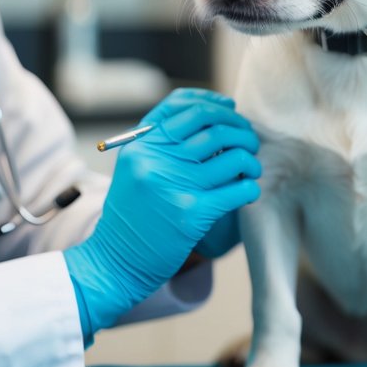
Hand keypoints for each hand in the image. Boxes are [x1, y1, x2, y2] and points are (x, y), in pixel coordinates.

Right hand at [65, 89, 260, 337]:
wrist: (115, 261)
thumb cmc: (134, 212)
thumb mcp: (136, 167)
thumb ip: (165, 140)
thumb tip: (218, 113)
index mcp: (141, 145)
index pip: (188, 108)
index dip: (217, 106)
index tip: (232, 112)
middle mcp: (156, 161)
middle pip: (215, 129)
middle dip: (242, 131)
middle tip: (249, 142)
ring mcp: (174, 186)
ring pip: (233, 157)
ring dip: (251, 160)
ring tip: (251, 168)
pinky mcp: (192, 214)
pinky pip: (238, 190)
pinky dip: (250, 187)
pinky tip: (248, 190)